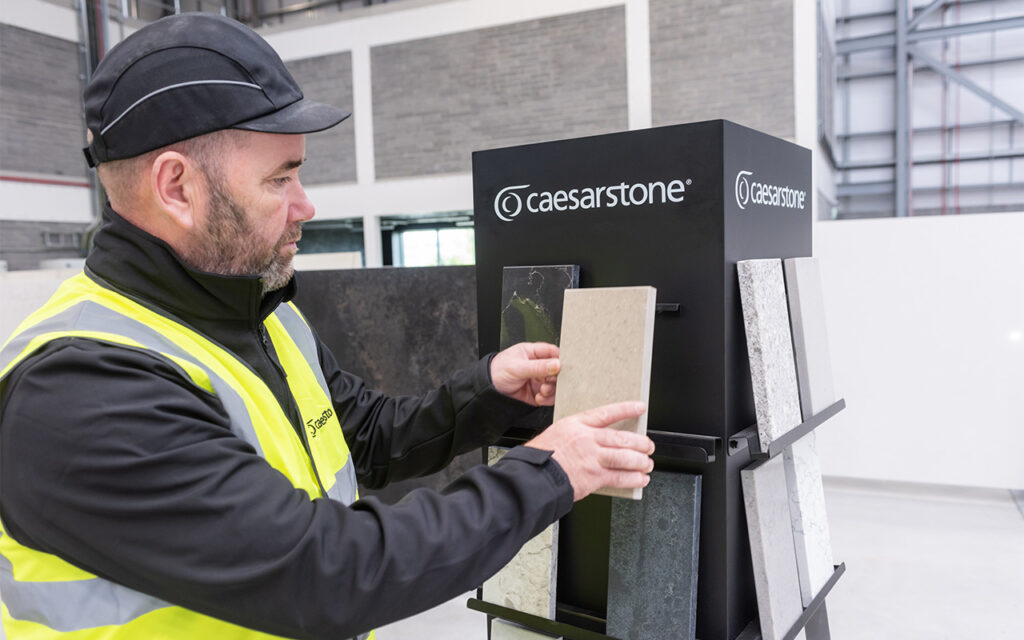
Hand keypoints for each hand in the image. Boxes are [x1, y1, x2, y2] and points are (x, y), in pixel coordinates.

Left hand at [490, 342, 559, 406]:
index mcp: (534, 353)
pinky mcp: (537, 393)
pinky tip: (538, 398)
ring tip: (542, 391)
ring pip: (555, 385)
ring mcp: (538, 380)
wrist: (486, 389)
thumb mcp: (517, 367)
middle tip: (549, 383)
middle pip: (558, 371)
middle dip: (556, 379)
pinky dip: (547, 399)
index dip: (561, 360)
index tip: (562, 368)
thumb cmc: (497, 371)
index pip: (554, 353)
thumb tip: (556, 365)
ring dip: (552, 390)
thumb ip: (538, 367)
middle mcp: (538, 366)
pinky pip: (549, 397)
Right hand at [526, 401, 654, 500]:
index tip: (639, 407)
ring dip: (641, 461)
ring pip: (625, 457)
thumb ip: (577, 436)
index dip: (626, 410)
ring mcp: (592, 458)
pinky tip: (641, 479)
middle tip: (649, 445)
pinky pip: (620, 477)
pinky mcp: (593, 477)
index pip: (607, 413)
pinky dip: (634, 479)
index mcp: (576, 425)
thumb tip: (594, 442)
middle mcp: (587, 439)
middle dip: (640, 442)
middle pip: (622, 438)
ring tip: (648, 463)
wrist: (533, 476)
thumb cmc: (539, 457)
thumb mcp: (556, 434)